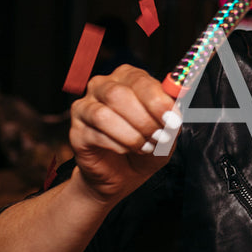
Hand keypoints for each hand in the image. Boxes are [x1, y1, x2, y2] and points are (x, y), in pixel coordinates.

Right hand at [68, 65, 176, 201]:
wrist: (124, 173)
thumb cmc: (146, 144)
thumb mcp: (167, 130)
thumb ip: (172, 116)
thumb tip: (175, 110)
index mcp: (128, 78)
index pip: (140, 81)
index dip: (158, 102)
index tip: (173, 121)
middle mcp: (102, 87)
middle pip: (118, 94)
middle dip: (145, 120)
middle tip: (160, 137)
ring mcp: (84, 108)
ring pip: (103, 115)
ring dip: (131, 134)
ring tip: (145, 146)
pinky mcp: (76, 131)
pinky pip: (95, 134)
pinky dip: (118, 146)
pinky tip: (127, 151)